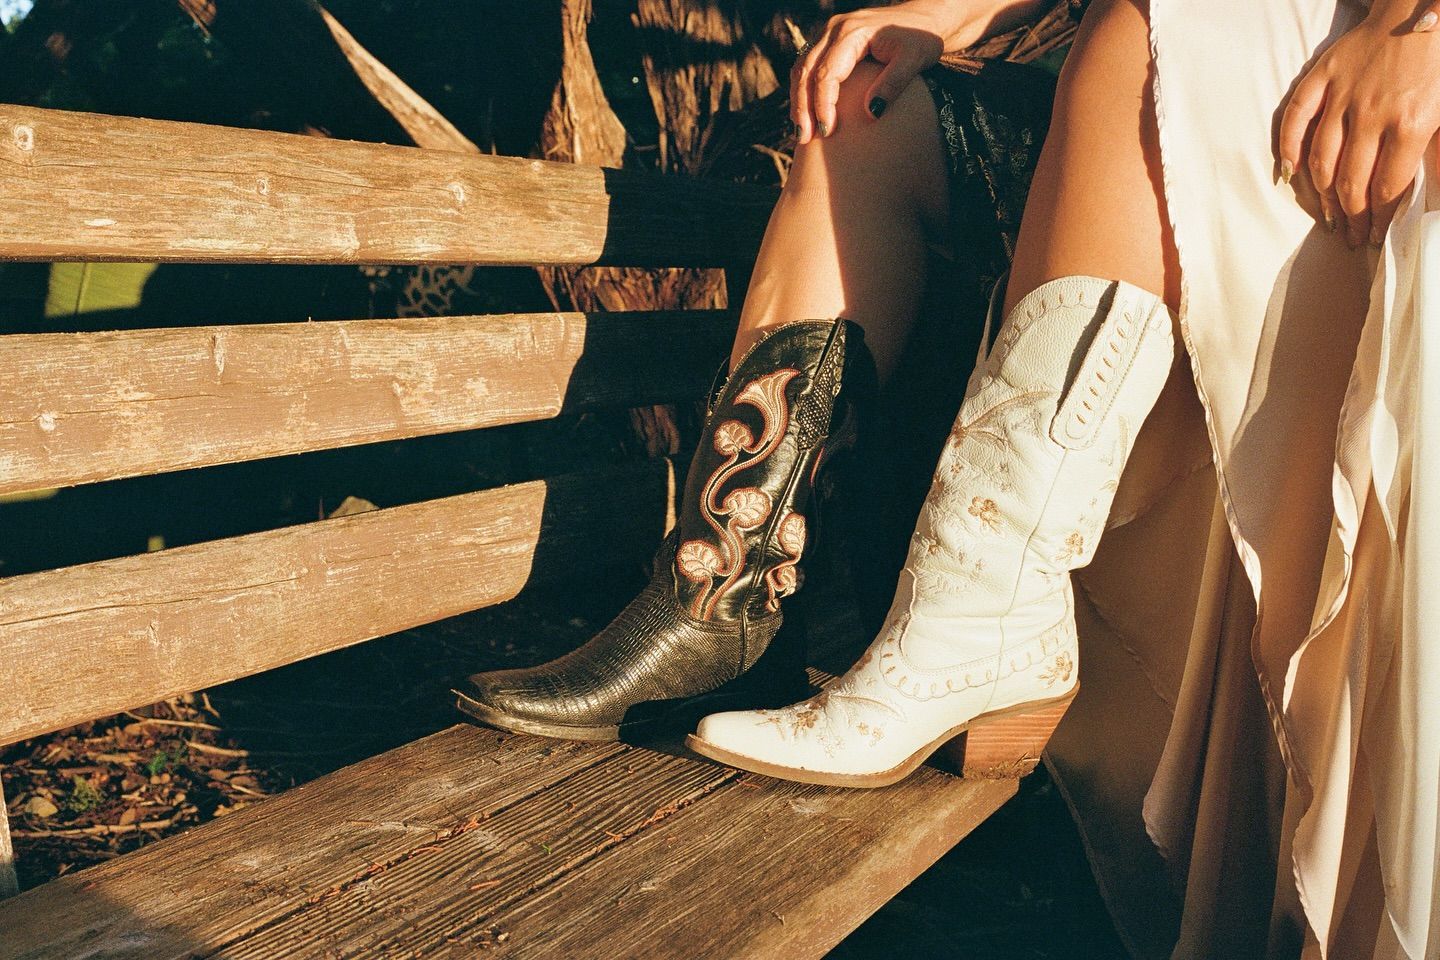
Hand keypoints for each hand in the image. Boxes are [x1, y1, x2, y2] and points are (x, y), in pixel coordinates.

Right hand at [790, 3, 948, 143]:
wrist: (924, 18)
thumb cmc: (921, 38)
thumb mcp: (914, 60)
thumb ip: (893, 83)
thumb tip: (871, 113)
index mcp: (851, 32)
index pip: (826, 73)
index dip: (823, 105)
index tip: (828, 131)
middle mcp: (834, 30)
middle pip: (806, 71)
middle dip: (803, 108)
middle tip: (804, 139)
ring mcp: (829, 34)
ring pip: (802, 69)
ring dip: (799, 102)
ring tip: (802, 133)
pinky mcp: (830, 43)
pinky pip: (808, 67)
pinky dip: (804, 92)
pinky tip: (808, 115)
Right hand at [1279, 3, 1439, 245]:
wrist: (1421, 6)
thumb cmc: (1439, 61)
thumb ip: (1435, 153)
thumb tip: (1425, 196)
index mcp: (1412, 122)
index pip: (1387, 187)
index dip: (1378, 219)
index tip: (1373, 236)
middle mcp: (1372, 114)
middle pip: (1352, 181)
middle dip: (1350, 216)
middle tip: (1349, 236)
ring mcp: (1343, 96)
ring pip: (1322, 159)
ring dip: (1323, 195)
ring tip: (1327, 216)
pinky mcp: (1323, 78)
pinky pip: (1295, 119)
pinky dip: (1287, 148)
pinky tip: (1289, 174)